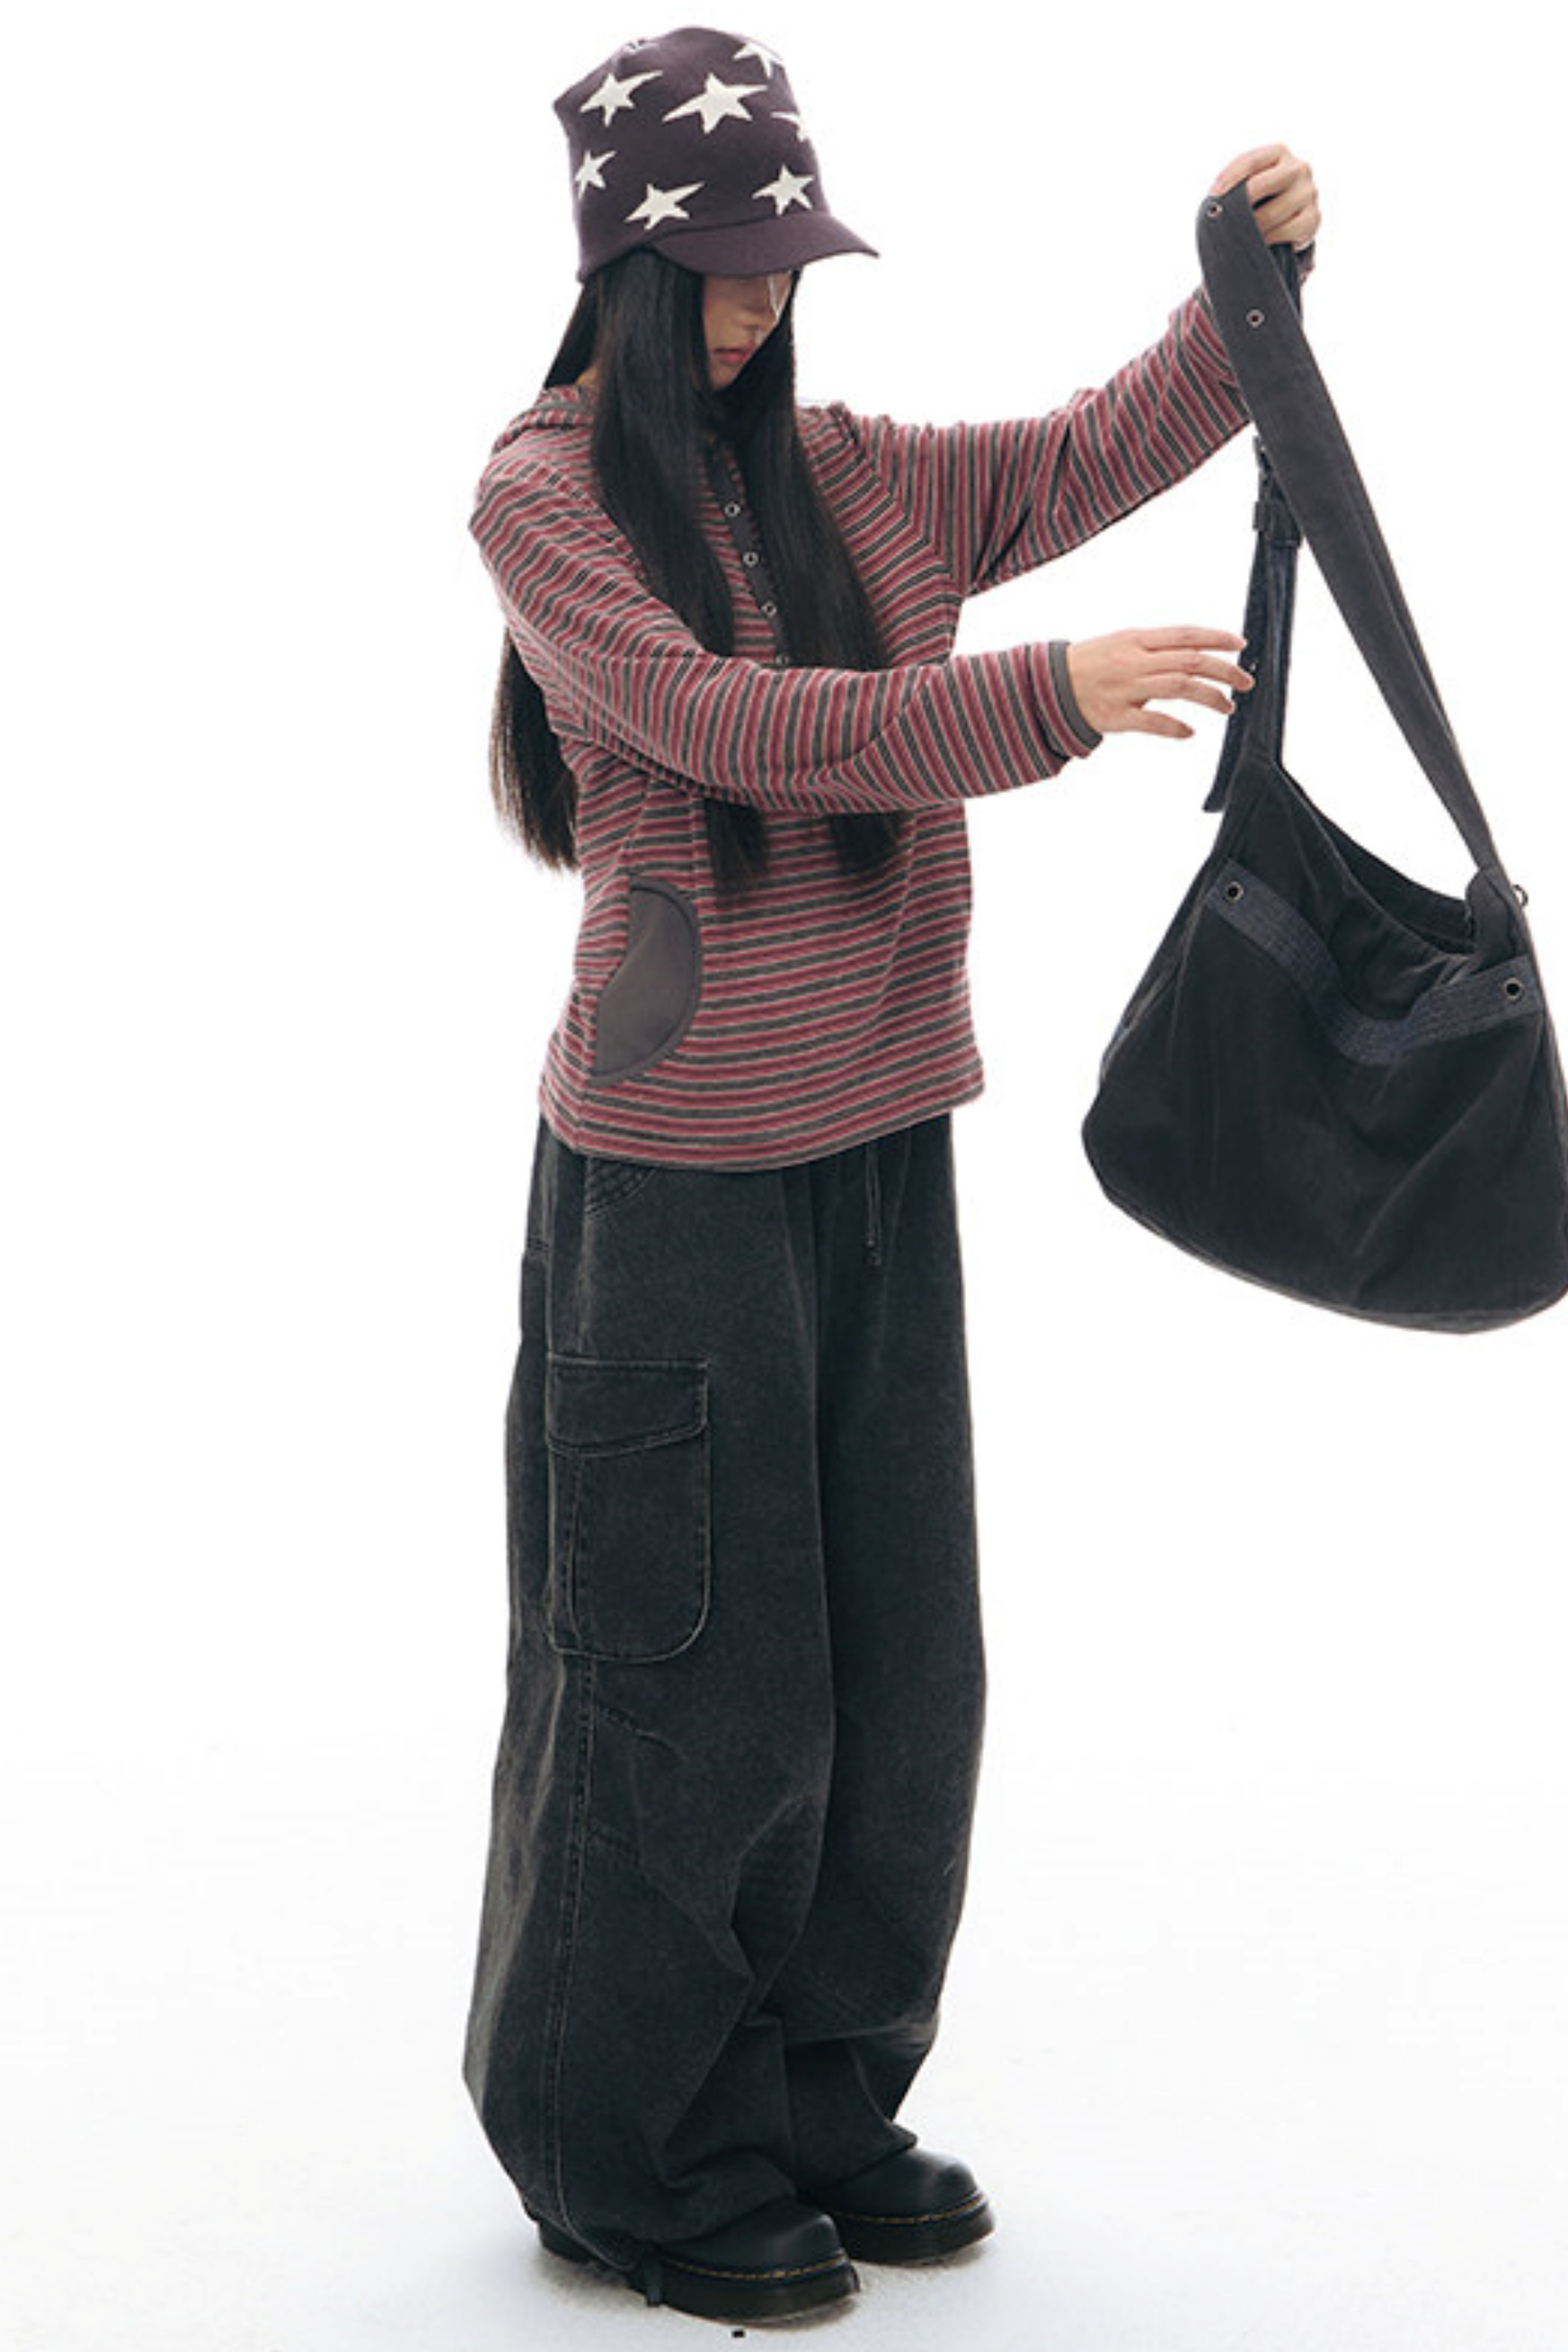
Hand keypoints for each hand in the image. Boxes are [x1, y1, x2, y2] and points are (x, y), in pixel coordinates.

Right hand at [1065, 628, 1251, 740]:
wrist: (1048, 687)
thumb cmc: (1090, 665)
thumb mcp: (1122, 643)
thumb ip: (1156, 647)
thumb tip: (1194, 649)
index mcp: (1137, 639)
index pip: (1186, 634)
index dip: (1217, 637)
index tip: (1240, 645)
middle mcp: (1135, 661)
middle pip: (1191, 661)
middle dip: (1225, 670)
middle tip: (1245, 682)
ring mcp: (1126, 688)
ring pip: (1180, 687)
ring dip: (1210, 697)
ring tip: (1227, 706)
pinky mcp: (1116, 717)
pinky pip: (1152, 722)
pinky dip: (1175, 727)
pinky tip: (1190, 732)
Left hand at [1209, 144, 1319, 248]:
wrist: (1287, 221)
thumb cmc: (1260, 200)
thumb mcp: (1249, 184)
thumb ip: (1238, 184)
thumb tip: (1217, 200)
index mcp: (1279, 153)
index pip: (1251, 161)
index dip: (1229, 178)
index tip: (1213, 195)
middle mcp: (1298, 168)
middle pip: (1262, 185)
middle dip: (1241, 205)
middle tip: (1227, 221)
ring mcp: (1309, 192)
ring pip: (1272, 213)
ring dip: (1253, 227)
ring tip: (1242, 235)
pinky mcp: (1314, 218)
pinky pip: (1286, 231)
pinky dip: (1269, 239)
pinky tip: (1260, 243)